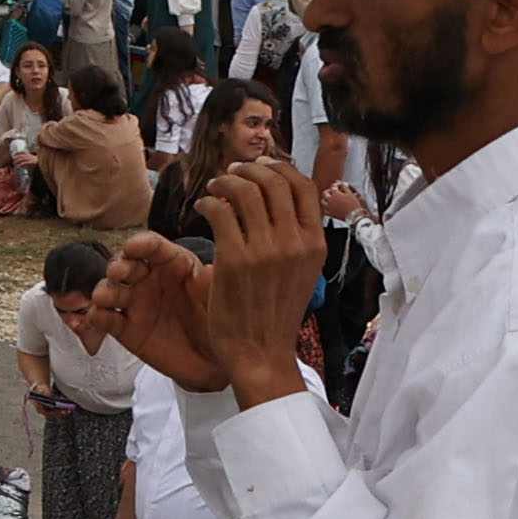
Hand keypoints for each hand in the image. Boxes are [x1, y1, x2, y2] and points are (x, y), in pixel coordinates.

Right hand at [90, 228, 234, 389]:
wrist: (214, 363)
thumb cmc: (219, 323)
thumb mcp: (221, 301)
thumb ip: (212, 285)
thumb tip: (211, 269)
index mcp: (174, 264)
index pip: (154, 247)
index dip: (142, 243)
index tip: (133, 247)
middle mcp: (150, 278)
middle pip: (127, 264)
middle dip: (118, 265)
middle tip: (117, 273)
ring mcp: (135, 303)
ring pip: (112, 290)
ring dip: (104, 290)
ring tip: (103, 298)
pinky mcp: (125, 328)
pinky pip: (107, 320)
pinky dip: (97, 317)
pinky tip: (97, 318)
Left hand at [197, 164, 332, 405]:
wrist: (261, 352)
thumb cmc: (276, 312)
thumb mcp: (302, 271)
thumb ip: (297, 236)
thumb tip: (279, 197)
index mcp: (315, 244)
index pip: (303, 186)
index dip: (279, 167)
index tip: (259, 166)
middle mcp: (295, 243)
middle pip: (273, 181)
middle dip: (248, 169)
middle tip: (230, 174)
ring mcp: (265, 250)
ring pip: (245, 191)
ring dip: (224, 182)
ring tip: (213, 189)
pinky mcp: (235, 259)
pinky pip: (219, 212)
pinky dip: (208, 202)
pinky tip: (202, 208)